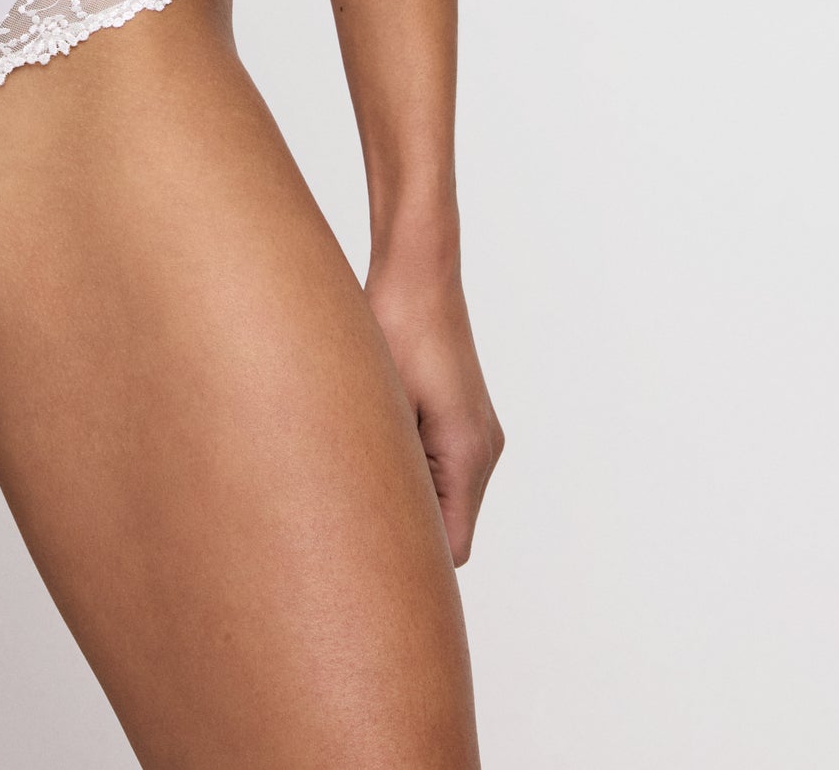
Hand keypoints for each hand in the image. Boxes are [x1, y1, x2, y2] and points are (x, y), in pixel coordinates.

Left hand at [365, 250, 503, 564]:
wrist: (417, 271)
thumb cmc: (392, 326)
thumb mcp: (380, 403)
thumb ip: (382, 468)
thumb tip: (363, 520)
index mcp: (467, 453)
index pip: (454, 548)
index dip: (415, 565)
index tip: (370, 567)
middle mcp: (484, 448)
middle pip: (453, 526)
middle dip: (409, 536)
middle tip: (354, 539)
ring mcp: (479, 432)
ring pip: (447, 496)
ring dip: (410, 497)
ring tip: (358, 485)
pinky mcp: (465, 416)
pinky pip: (445, 466)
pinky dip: (416, 471)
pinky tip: (375, 451)